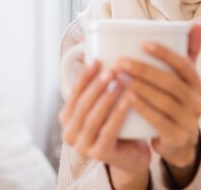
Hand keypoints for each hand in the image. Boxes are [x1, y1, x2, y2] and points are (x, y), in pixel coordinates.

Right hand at [58, 60, 150, 187]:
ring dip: (107, 97)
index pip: (74, 92)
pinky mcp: (99, 154)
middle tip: (112, 69)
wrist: (132, 154)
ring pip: (94, 117)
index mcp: (67, 117)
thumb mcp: (105, 102)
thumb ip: (100, 83)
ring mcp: (83, 146)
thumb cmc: (119, 122)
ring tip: (120, 81)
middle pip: (83, 104)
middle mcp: (70, 133)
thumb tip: (99, 45)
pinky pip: (108, 131)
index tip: (97, 60)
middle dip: (97, 85)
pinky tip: (128, 100)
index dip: (84, 76)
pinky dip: (118, 114)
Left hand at [116, 24, 200, 169]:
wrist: (178, 141)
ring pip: (164, 101)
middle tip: (121, 62)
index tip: (143, 43)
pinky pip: (158, 121)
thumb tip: (197, 22)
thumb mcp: (183, 79)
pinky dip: (142, 108)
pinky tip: (126, 98)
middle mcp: (199, 102)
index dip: (165, 53)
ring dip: (140, 88)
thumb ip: (189, 51)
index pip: (185, 64)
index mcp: (200, 85)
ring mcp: (190, 122)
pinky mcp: (178, 137)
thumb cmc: (175, 101)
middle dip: (144, 70)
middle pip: (171, 83)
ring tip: (119, 77)